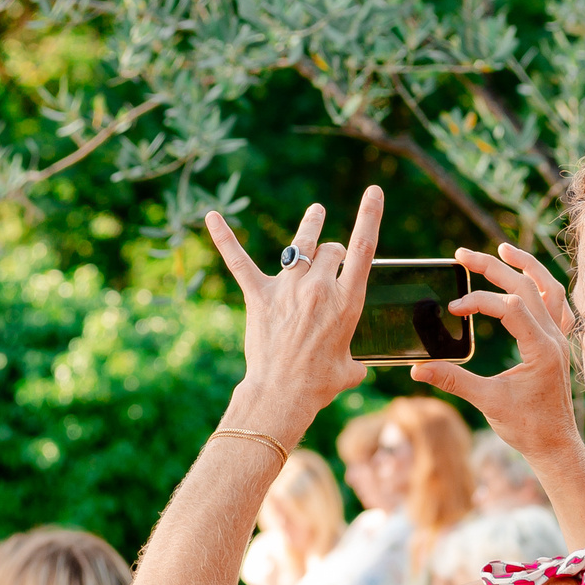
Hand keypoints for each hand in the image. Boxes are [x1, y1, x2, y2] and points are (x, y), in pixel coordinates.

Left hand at [205, 190, 382, 445]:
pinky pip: (239, 261)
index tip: (373, 192)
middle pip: (329, 249)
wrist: (283, 392)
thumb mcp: (350, 370)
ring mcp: (287, 289)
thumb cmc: (320, 384)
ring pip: (299, 245)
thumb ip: (356, 361)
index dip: (369, 216)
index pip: (363, 248)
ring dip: (309, 228)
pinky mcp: (259, 296)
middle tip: (333, 258)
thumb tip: (358, 368)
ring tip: (316, 213)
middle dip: (333, 250)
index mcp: (347, 301)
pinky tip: (211, 216)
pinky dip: (225, 237)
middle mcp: (319, 288)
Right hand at [410, 244, 582, 462]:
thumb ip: (452, 380)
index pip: (511, 307)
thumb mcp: (487, 402)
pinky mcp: (559, 343)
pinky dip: (542, 286)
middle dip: (494, 268)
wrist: (555, 445)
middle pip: (528, 286)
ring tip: (502, 249)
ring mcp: (561, 338)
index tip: (453, 310)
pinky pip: (557, 304)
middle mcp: (556, 337)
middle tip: (462, 255)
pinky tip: (528, 279)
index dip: (479, 302)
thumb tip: (416, 369)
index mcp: (542, 349)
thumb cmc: (527, 427)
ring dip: (526, 265)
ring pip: (549, 288)